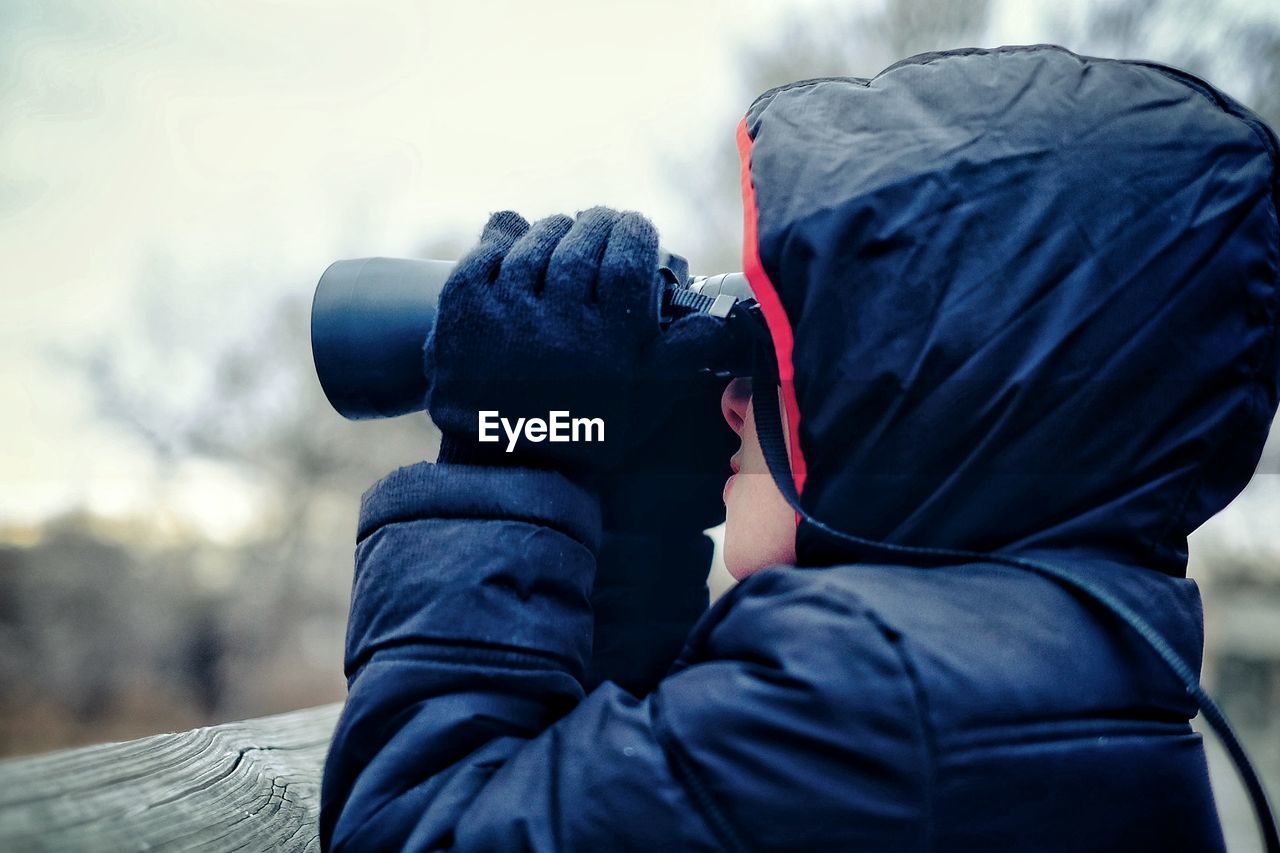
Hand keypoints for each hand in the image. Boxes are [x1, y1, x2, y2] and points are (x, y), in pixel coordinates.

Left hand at [425, 207, 717, 482]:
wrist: (509, 463)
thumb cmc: (587, 429)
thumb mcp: (647, 397)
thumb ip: (686, 353)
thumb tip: (718, 318)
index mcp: (613, 338)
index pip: (630, 256)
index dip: (634, 231)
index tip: (635, 227)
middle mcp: (563, 319)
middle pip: (584, 242)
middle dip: (597, 224)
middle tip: (602, 222)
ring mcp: (509, 312)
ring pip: (537, 241)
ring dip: (553, 229)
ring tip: (563, 233)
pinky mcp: (464, 310)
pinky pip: (486, 253)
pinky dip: (502, 240)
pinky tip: (514, 242)